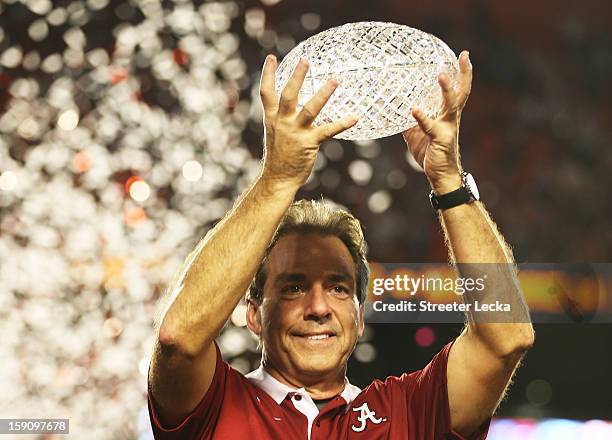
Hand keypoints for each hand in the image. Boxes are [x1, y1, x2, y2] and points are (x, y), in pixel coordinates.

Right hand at [259, 55, 357, 189]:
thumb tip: (293, 106)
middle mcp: (282, 122)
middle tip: (306, 60)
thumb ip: (282, 118)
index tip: (272, 57)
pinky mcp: (309, 143)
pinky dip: (342, 124)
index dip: (268, 74)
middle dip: (296, 77)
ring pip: (310, 109)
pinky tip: (354, 117)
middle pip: (288, 95)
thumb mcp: (275, 133)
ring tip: (335, 79)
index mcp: (272, 119)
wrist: (278, 179)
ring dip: (323, 94)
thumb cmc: (279, 157)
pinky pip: (328, 130)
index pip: (267, 93)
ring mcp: (295, 132)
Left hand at [402, 50, 472, 193]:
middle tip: (464, 56)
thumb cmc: (429, 151)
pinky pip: (430, 126)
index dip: (460, 73)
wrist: (440, 175)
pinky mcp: (441, 139)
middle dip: (464, 74)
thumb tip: (394, 107)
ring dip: (446, 90)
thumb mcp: (415, 132)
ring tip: (441, 75)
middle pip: (461, 92)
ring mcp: (448, 127)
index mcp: (447, 114)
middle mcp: (451, 117)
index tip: (463, 55)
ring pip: (450, 105)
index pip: (457, 90)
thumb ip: (409, 118)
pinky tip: (414, 110)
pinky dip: (422, 118)